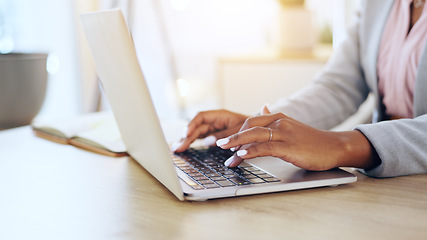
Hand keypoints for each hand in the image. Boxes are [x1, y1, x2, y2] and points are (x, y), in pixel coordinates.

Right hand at [172, 109, 247, 151]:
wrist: (261, 130)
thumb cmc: (252, 127)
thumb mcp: (240, 130)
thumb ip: (225, 135)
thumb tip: (207, 141)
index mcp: (220, 115)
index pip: (202, 117)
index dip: (192, 124)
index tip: (186, 133)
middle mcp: (214, 121)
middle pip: (196, 127)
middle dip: (186, 136)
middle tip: (177, 147)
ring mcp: (212, 128)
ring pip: (196, 133)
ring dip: (186, 140)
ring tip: (176, 149)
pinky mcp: (213, 135)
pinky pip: (199, 138)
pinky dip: (191, 143)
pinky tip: (183, 148)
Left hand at [216, 112, 376, 170]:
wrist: (335, 146)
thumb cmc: (312, 141)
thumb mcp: (291, 126)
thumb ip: (275, 119)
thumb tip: (263, 108)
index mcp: (279, 117)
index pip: (251, 121)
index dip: (237, 130)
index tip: (227, 141)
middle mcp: (280, 122)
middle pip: (250, 126)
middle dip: (232, 136)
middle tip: (219, 145)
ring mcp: (285, 134)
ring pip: (255, 136)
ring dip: (237, 144)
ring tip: (225, 152)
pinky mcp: (290, 147)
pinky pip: (267, 147)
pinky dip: (253, 150)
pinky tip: (242, 154)